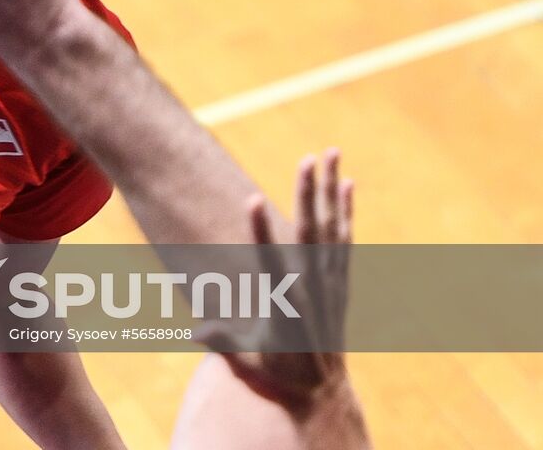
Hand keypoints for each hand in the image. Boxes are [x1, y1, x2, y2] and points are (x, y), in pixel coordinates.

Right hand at [196, 150, 354, 415]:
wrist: (319, 392)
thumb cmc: (273, 374)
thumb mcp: (245, 362)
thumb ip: (222, 342)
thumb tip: (195, 333)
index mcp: (286, 305)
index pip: (271, 261)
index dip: (261, 230)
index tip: (253, 199)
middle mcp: (313, 288)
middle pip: (311, 233)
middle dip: (307, 194)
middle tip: (307, 158)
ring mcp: (331, 282)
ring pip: (332, 227)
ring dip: (330, 188)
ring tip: (331, 153)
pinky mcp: (340, 281)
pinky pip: (345, 238)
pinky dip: (347, 210)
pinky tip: (348, 184)